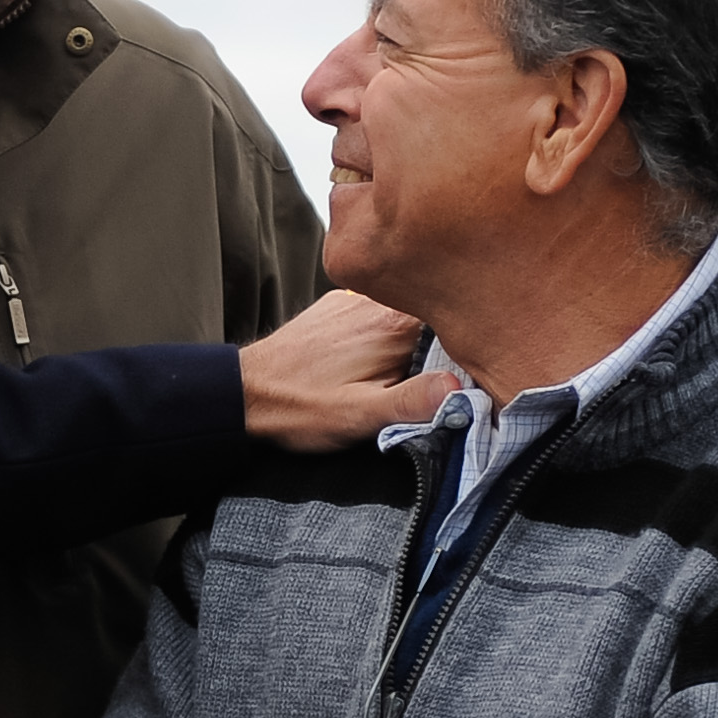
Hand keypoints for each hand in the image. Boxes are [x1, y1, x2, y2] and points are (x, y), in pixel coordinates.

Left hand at [238, 291, 457, 452]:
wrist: (247, 392)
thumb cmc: (302, 408)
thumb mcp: (362, 417)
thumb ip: (414, 402)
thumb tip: (460, 388)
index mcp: (396, 327)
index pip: (458, 328)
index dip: (469, 352)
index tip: (471, 376)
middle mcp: (379, 303)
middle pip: (435, 318)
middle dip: (443, 346)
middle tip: (434, 380)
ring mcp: (357, 299)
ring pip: (409, 313)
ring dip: (415, 338)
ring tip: (400, 371)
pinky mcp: (339, 305)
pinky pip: (380, 310)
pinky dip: (385, 331)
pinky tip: (372, 357)